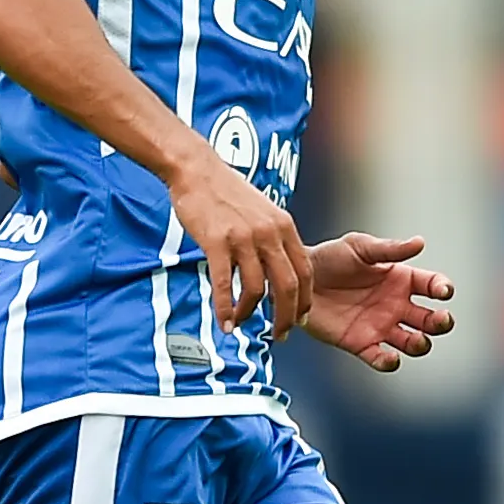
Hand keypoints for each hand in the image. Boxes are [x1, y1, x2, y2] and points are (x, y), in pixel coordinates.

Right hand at [167, 151, 313, 337]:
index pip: (305, 271)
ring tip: (241, 324)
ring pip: (256, 289)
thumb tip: (279, 269)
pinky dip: (226, 308)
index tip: (301, 318)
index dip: (305, 299)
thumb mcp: (264, 211)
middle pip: (287, 286)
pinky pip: (225, 284)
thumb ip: (275, 238)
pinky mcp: (217, 242)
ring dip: (250, 313)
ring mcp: (244, 238)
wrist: (197, 170)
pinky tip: (225, 323)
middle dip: (286, 316)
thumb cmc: (228, 192)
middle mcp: (269, 233)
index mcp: (284, 226)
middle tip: (280, 334)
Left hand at [302, 234, 454, 372]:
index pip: (432, 286)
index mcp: (400, 279)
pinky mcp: (361, 344)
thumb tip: (420, 242)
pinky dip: (389, 363)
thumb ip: (389, 249)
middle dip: (441, 322)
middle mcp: (395, 305)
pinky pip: (381, 359)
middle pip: (429, 320)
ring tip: (418, 339)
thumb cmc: (329, 258)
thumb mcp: (360, 247)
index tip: (444, 291)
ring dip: (421, 344)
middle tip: (441, 320)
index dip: (443, 289)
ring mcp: (380, 326)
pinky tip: (391, 357)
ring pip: (412, 342)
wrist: (298, 279)